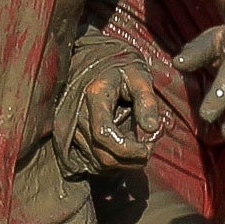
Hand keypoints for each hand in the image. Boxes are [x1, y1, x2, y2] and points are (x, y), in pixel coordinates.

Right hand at [52, 30, 165, 176]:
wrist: (93, 60)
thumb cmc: (121, 68)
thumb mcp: (139, 76)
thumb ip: (146, 101)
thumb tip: (152, 129)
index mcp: (95, 95)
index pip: (104, 134)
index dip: (129, 149)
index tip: (149, 148)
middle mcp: (77, 114)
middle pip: (102, 154)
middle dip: (131, 160)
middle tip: (149, 148)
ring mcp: (72, 128)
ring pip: (98, 162)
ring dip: (123, 163)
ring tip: (139, 147)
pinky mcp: (72, 138)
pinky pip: (92, 162)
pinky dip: (112, 163)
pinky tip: (125, 150)